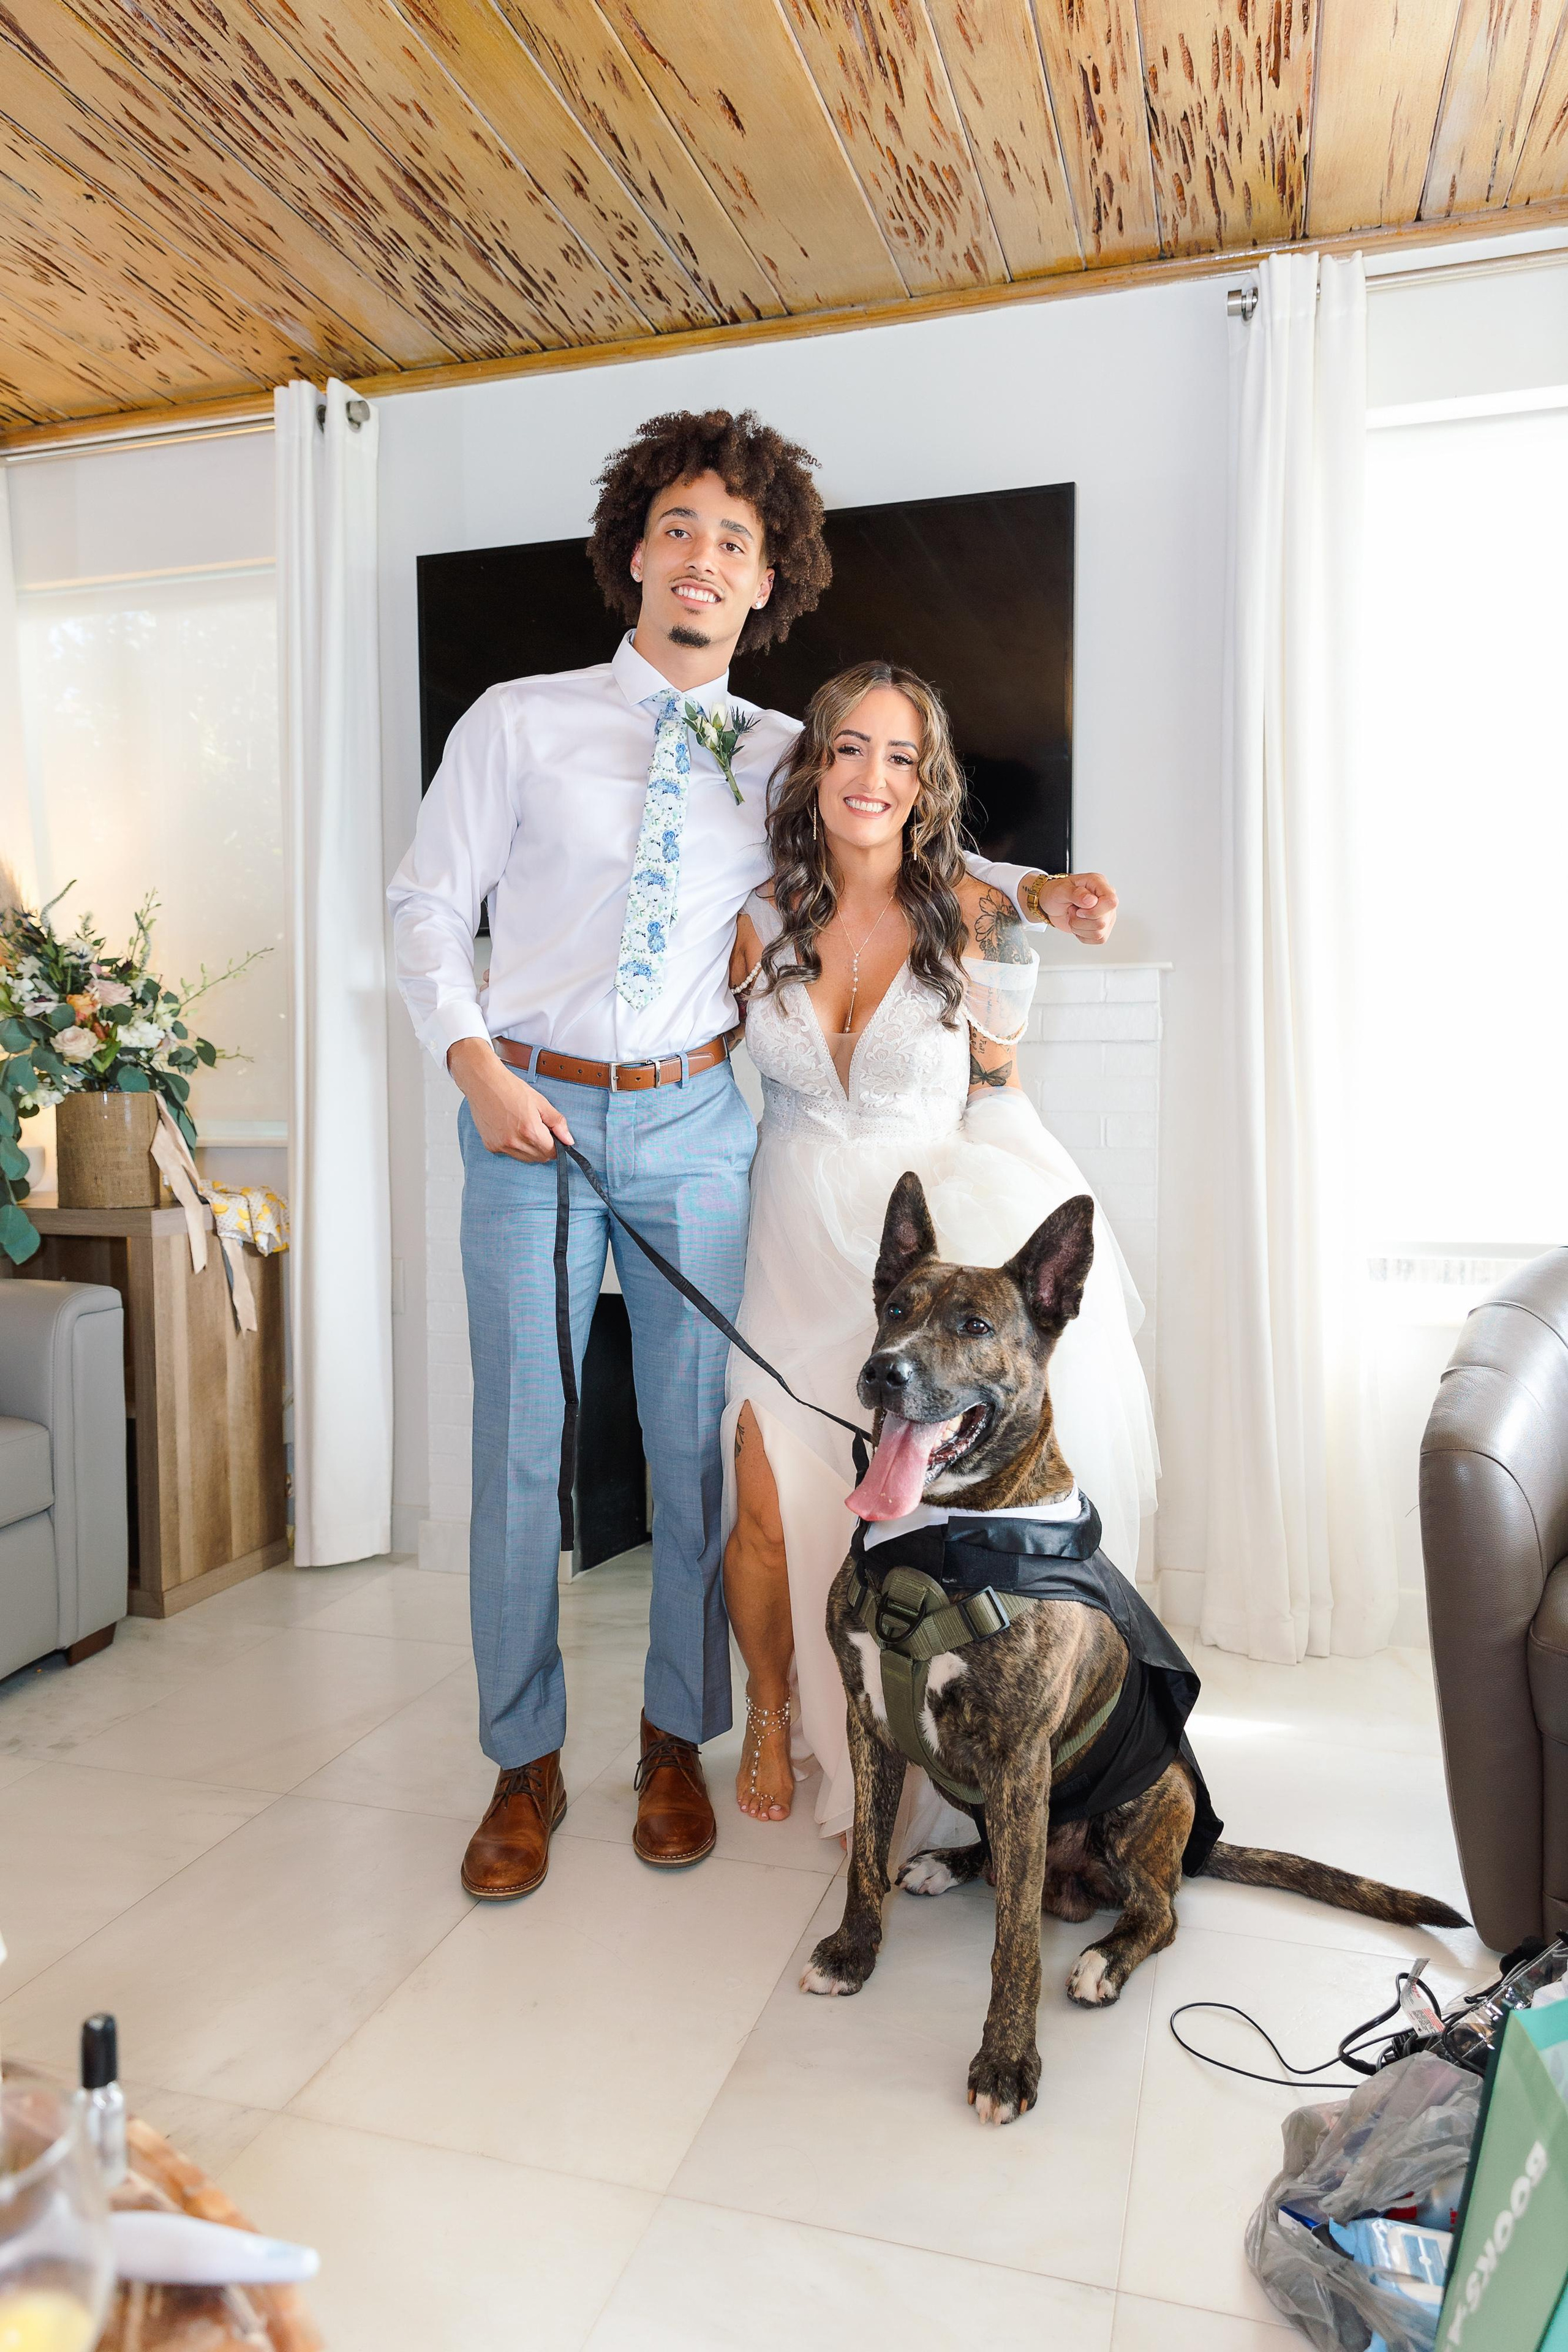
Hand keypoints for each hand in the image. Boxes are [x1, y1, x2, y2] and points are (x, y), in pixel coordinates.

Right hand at [447, 1038, 574, 1160]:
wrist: (484, 1082)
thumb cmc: (511, 1088)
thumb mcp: (540, 1102)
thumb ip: (557, 1123)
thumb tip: (569, 1140)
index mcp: (530, 1131)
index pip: (552, 1153)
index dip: (556, 1146)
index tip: (554, 1137)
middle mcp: (514, 1142)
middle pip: (539, 1158)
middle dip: (544, 1147)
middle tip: (539, 1129)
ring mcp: (501, 1146)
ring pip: (525, 1158)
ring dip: (530, 1149)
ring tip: (524, 1127)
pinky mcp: (490, 1146)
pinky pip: (509, 1154)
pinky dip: (515, 1146)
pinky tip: (511, 1129)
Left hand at [1024, 871, 1117, 944]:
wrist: (1052, 904)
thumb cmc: (1056, 893)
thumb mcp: (1061, 890)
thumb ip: (1076, 894)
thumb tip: (1091, 901)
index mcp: (1099, 884)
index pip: (1110, 901)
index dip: (1094, 911)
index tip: (1079, 910)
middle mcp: (1105, 900)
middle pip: (1102, 921)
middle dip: (1080, 921)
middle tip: (1072, 911)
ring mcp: (1106, 914)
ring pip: (1099, 933)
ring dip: (1079, 928)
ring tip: (1074, 917)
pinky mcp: (1103, 927)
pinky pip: (1098, 939)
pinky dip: (1083, 935)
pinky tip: (1077, 925)